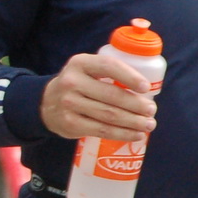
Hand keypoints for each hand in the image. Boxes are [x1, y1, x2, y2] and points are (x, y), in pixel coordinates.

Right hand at [40, 53, 157, 141]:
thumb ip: (110, 73)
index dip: (129, 77)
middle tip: (152, 110)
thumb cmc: (79, 85)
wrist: (46, 103)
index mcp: (80, 63)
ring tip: (149, 124)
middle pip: (112, 95)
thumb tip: (148, 90)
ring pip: (109, 115)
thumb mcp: (87, 70)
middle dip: (137, 105)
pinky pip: (102, 130)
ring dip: (134, 121)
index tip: (146, 87)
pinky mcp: (69, 123)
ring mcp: (68, 103)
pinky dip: (122, 134)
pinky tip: (135, 135)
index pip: (108, 66)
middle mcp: (71, 82)